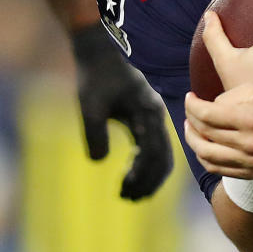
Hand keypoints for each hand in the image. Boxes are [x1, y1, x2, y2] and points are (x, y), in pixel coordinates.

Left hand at [71, 25, 172, 199]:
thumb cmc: (94, 77)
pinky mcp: (145, 117)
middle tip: (128, 199)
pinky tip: (129, 174)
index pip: (152, 152)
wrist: (99, 52)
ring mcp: (153, 117)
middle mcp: (156, 115)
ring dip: (148, 176)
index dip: (141, 175)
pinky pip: (153, 146)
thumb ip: (94, 133)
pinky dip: (145, 164)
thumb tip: (100, 162)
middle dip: (148, 181)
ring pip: (161, 154)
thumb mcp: (89, 106)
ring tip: (129, 194)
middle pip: (163, 157)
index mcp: (147, 112)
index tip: (124, 189)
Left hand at [184, 84, 252, 178]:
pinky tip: (203, 146)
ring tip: (191, 129)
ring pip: (206, 155)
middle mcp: (247, 143)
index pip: (207, 114)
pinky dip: (204, 157)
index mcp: (249, 119)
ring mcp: (248, 162)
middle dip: (190, 120)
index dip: (192, 105)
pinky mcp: (250, 173)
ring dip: (193, 141)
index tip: (190, 97)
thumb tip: (211, 106)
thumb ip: (231, 95)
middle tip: (189, 111)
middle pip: (204, 134)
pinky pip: (217, 169)